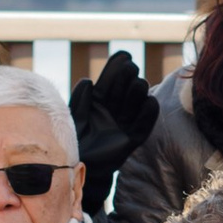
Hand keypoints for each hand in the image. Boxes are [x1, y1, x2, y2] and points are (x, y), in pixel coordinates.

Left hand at [69, 50, 157, 205]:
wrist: (78, 165)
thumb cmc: (72, 140)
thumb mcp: (72, 117)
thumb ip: (79, 99)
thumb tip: (89, 81)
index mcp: (98, 100)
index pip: (110, 80)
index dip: (116, 67)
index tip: (124, 56)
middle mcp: (113, 109)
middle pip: (125, 88)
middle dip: (127, 77)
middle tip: (130, 69)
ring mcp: (124, 123)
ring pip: (136, 103)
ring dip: (138, 92)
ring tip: (138, 84)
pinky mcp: (132, 139)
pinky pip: (144, 126)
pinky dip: (148, 115)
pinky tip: (150, 102)